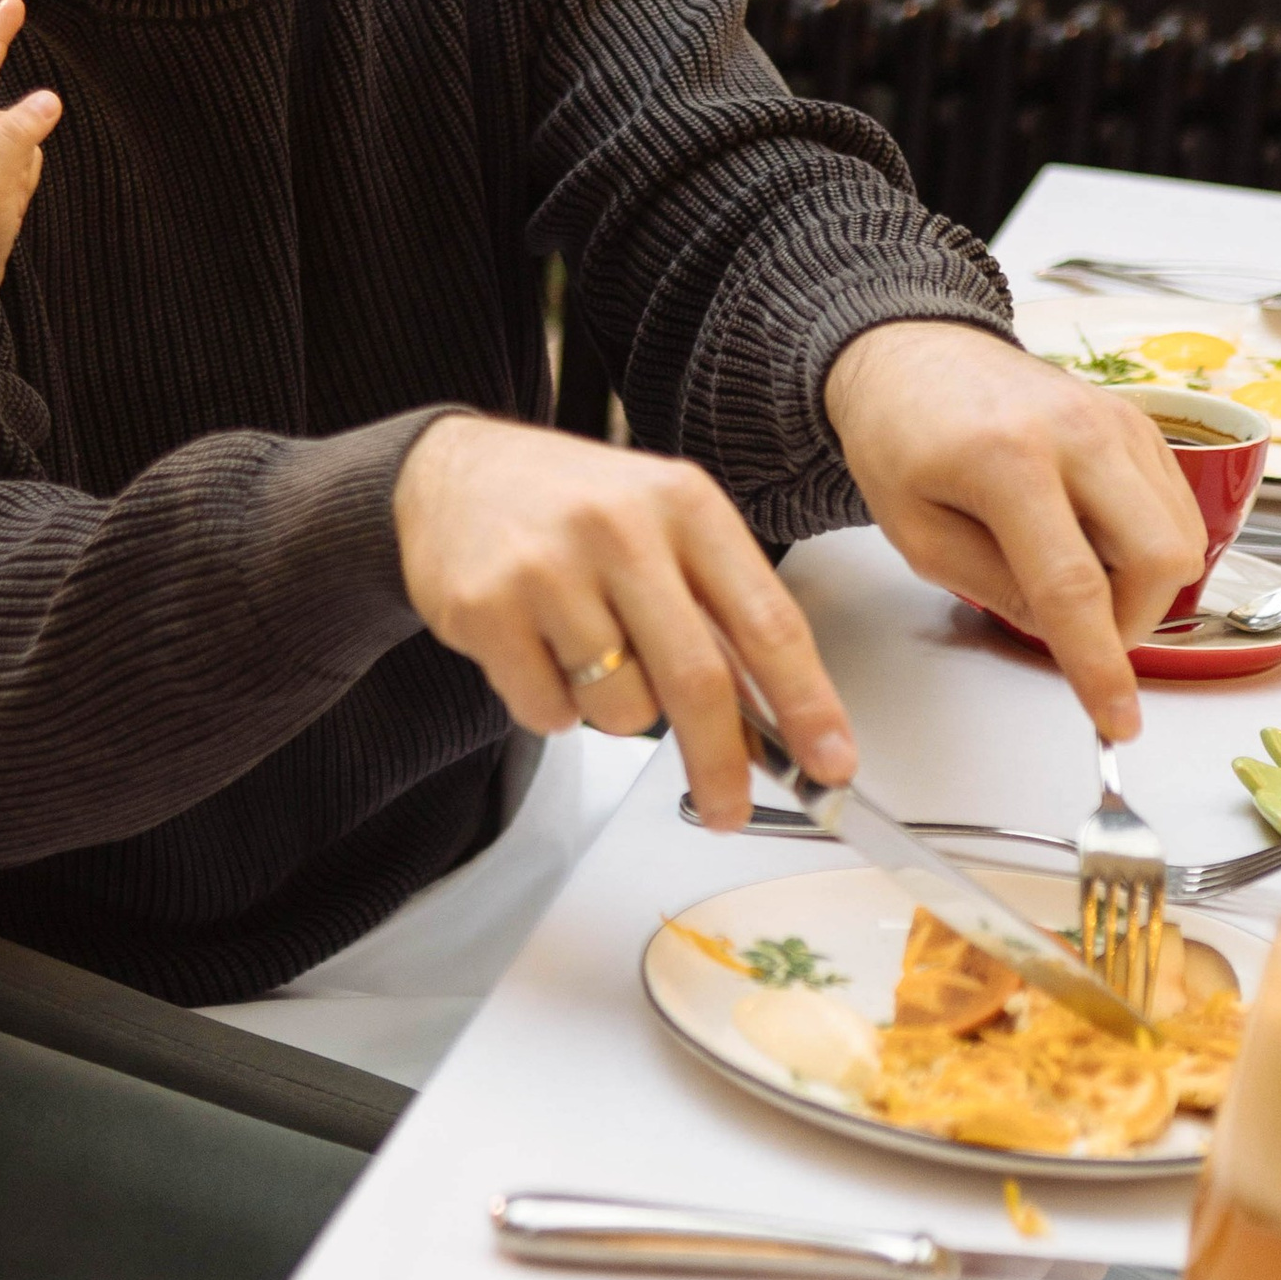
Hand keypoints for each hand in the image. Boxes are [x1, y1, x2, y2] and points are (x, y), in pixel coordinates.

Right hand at [392, 415, 853, 828]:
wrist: (450, 472)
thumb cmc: (572, 507)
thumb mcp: (662, 526)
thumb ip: (718, 611)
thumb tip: (776, 722)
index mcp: (684, 504)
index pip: (768, 620)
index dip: (807, 703)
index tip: (831, 761)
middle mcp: (620, 528)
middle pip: (696, 681)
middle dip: (721, 763)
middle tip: (730, 807)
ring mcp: (548, 567)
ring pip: (620, 708)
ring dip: (617, 714)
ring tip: (590, 657)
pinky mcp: (486, 607)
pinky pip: (548, 712)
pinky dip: (554, 707)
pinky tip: (540, 652)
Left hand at [823, 321, 1203, 742]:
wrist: (916, 352)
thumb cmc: (901, 435)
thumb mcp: (913, 531)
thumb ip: (988, 587)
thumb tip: (1060, 630)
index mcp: (1006, 460)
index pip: (1073, 585)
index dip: (1099, 664)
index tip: (1117, 718)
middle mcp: (1078, 433)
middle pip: (1159, 559)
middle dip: (1132, 623)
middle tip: (1079, 633)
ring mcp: (1119, 421)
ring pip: (1181, 537)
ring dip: (1141, 586)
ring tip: (1072, 576)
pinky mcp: (1140, 423)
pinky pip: (1176, 507)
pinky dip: (1147, 545)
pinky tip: (1091, 540)